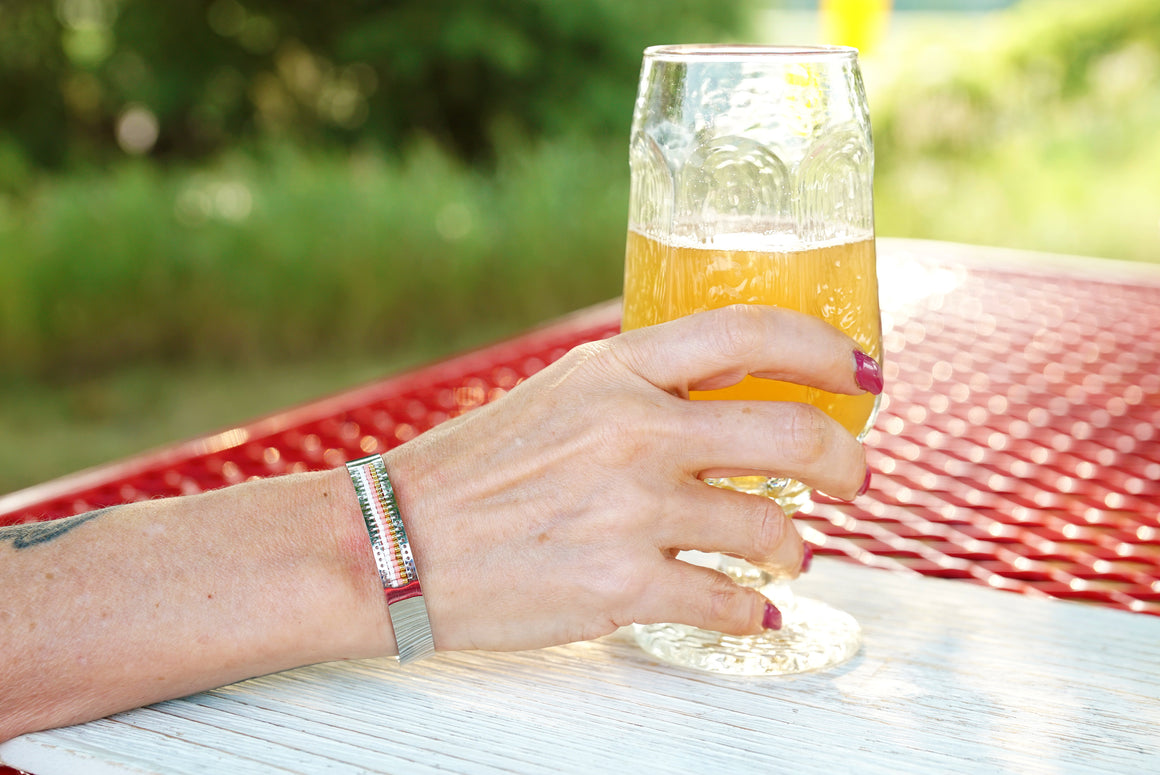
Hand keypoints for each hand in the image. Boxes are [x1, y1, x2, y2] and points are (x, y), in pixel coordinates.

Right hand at [386, 304, 875, 652]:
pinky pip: (730, 602)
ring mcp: (632, 511)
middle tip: (853, 479)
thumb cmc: (476, 470)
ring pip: (771, 532)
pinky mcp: (624, 587)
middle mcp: (635, 431)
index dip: (825, 348)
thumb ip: (643, 388)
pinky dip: (754, 611)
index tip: (862, 371)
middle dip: (846, 463)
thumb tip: (733, 399)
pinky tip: (751, 610)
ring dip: (793, 550)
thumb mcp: (562, 395)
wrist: (397, 543)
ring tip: (784, 557)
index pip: (748, 332)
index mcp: (617, 370)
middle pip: (791, 435)